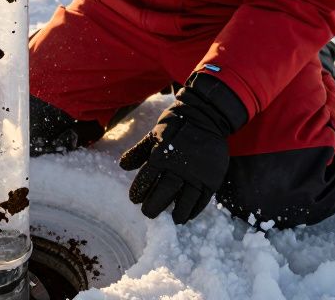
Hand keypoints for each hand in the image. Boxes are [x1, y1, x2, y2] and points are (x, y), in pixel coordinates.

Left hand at [118, 73, 243, 223]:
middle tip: (148, 213)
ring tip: (173, 218)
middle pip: (164, 193)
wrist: (206, 115)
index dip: (139, 191)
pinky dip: (195, 209)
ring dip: (177, 212)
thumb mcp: (154, 134)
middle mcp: (179, 167)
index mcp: (161, 156)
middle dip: (154, 206)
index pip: (146, 179)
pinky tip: (188, 214)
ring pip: (185, 200)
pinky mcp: (212, 177)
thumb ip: (139, 152)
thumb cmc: (176, 124)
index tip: (135, 199)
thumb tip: (122, 166)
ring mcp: (197, 173)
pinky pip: (203, 199)